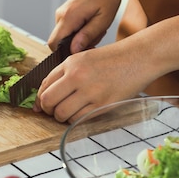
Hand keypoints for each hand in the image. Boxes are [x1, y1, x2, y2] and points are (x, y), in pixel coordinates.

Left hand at [34, 8, 178, 122]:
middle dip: (48, 110)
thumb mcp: (83, 58)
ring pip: (62, 114)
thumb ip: (63, 73)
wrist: (139, 57)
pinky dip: (77, 120)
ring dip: (62, 117)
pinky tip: (83, 113)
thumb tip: (46, 93)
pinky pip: (79, 119)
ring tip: (70, 112)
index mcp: (70, 63)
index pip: (44, 86)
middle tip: (54, 111)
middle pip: (49, 102)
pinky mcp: (103, 105)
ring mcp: (91, 92)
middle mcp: (77, 77)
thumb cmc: (112, 58)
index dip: (39, 99)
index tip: (40, 106)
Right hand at [47, 0, 129, 52]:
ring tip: (97, 28)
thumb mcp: (103, 19)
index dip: (65, 53)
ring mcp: (62, 14)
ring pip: (66, 37)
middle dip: (77, 46)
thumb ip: (87, 36)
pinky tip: (93, 24)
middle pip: (61, 42)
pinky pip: (69, 30)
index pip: (53, 44)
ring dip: (82, 38)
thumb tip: (73, 50)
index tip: (82, 52)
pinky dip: (81, 32)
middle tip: (96, 37)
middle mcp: (61, 15)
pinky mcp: (66, 14)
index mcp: (68, 17)